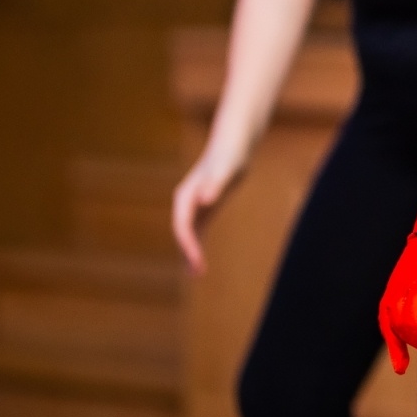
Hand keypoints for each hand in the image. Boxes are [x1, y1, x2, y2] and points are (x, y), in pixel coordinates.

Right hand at [171, 151, 243, 273]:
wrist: (234, 142)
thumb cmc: (230, 153)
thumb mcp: (227, 168)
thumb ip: (216, 183)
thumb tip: (206, 201)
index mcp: (187, 196)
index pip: (183, 226)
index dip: (188, 245)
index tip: (197, 261)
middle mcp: (186, 201)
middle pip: (182, 232)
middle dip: (188, 253)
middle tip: (198, 274)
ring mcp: (195, 204)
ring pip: (188, 233)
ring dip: (190, 252)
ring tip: (196, 273)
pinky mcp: (206, 205)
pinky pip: (198, 228)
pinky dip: (198, 243)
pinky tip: (200, 258)